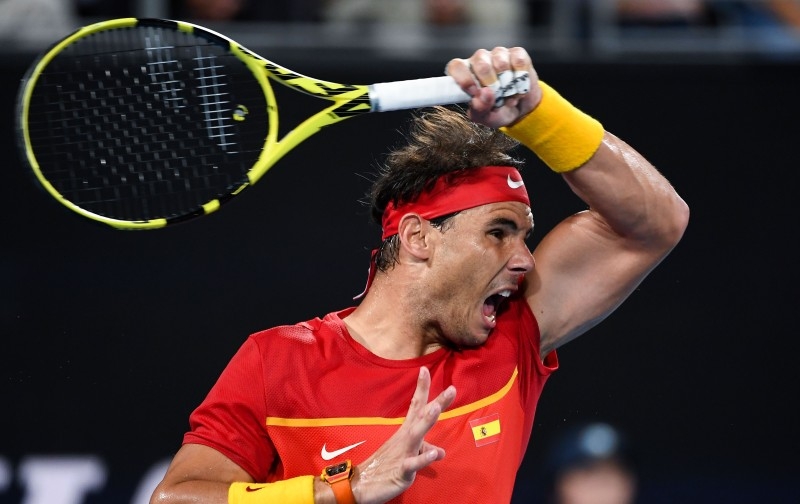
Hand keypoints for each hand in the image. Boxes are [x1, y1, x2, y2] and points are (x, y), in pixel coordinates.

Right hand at [350, 367, 455, 503]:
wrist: (361, 485)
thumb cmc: (385, 467)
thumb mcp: (408, 457)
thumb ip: (425, 451)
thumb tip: (441, 452)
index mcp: (406, 432)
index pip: (416, 406)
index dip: (421, 388)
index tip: (425, 369)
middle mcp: (406, 438)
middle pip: (421, 416)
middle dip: (437, 402)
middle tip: (452, 388)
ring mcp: (403, 452)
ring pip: (417, 434)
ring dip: (427, 420)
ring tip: (436, 407)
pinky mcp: (401, 470)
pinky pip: (413, 463)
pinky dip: (423, 458)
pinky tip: (435, 453)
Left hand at [445, 47, 542, 128]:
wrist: (520, 109)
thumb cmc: (497, 111)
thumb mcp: (485, 117)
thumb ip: (479, 109)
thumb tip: (485, 94)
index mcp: (465, 74)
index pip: (456, 66)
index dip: (464, 78)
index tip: (474, 93)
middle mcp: (479, 60)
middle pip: (481, 64)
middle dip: (491, 85)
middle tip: (497, 98)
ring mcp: (498, 54)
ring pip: (501, 63)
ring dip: (508, 84)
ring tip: (509, 95)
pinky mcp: (517, 53)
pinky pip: (519, 62)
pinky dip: (521, 79)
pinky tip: (518, 86)